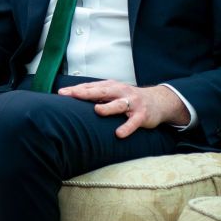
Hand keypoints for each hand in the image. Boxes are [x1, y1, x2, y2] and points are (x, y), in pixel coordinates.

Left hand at [57, 81, 188, 137]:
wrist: (158, 101)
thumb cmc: (129, 97)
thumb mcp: (113, 93)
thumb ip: (96, 94)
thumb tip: (72, 98)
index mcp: (111, 86)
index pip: (91, 87)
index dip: (76, 90)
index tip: (62, 93)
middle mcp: (121, 92)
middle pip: (102, 91)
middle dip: (86, 93)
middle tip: (72, 95)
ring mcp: (132, 103)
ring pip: (118, 105)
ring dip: (108, 107)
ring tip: (97, 110)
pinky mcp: (142, 115)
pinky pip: (133, 122)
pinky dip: (126, 127)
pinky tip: (118, 133)